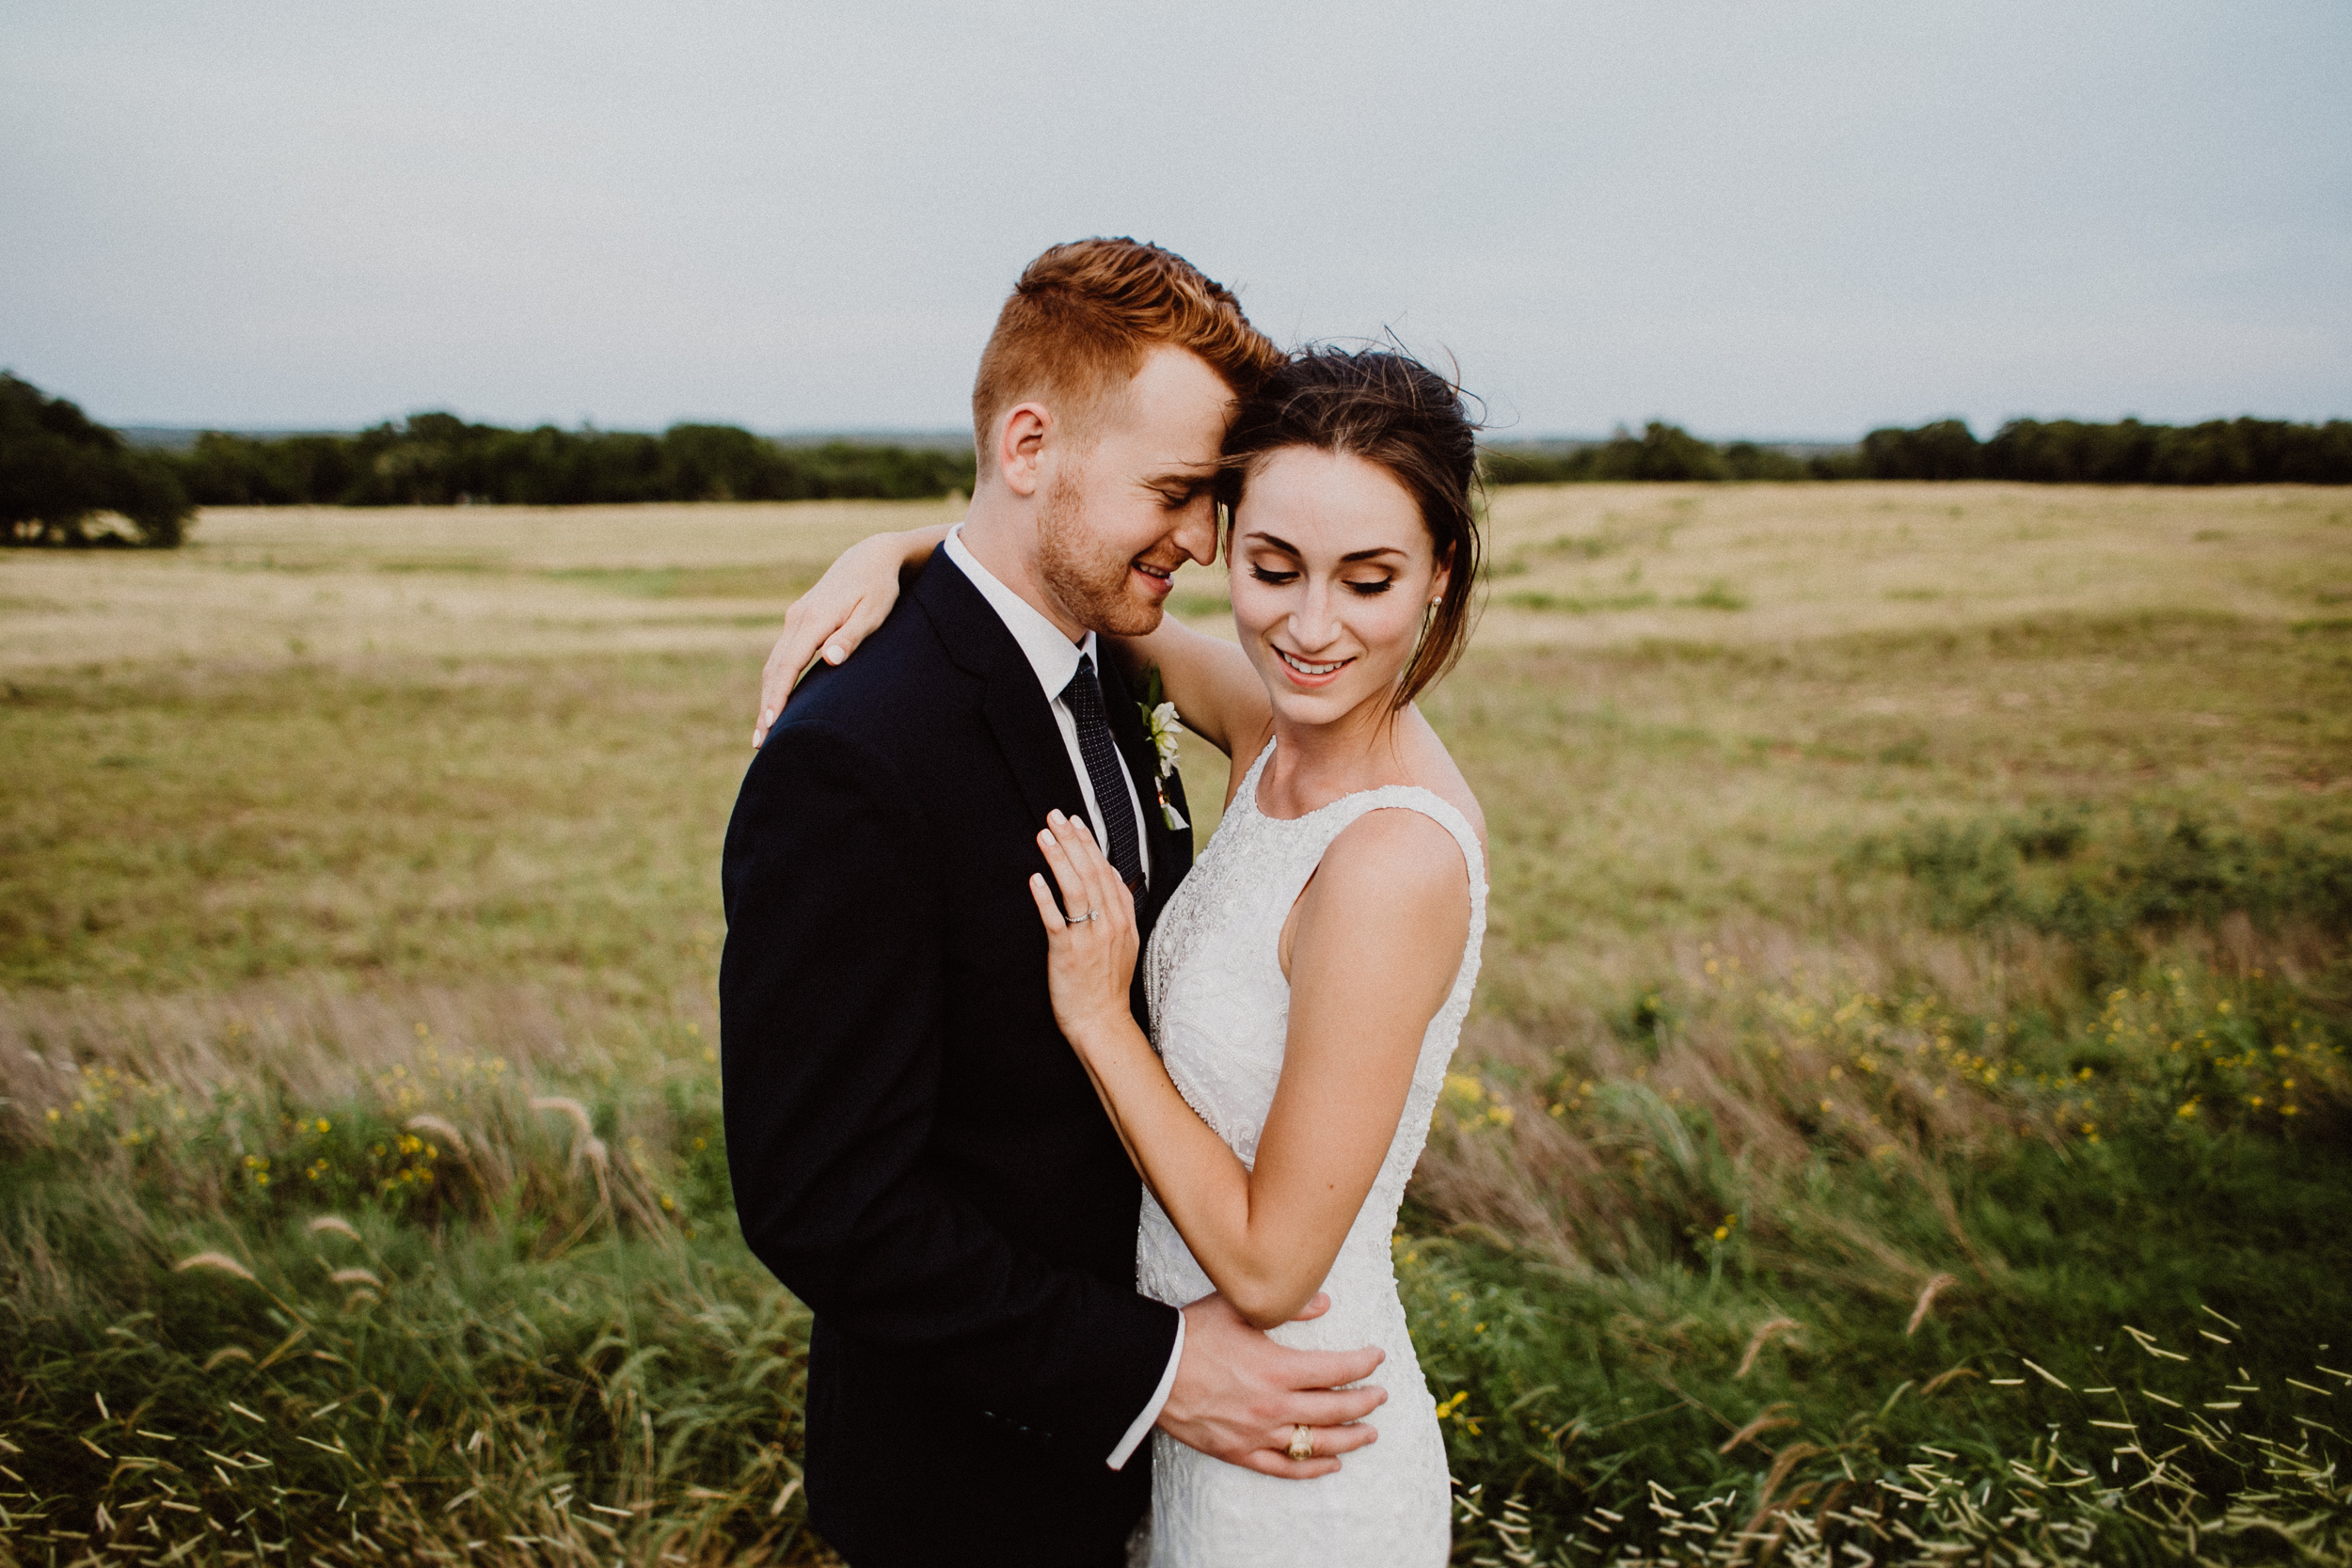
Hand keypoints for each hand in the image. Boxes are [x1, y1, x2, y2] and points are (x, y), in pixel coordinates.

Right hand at [752, 531, 915, 746]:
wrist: (870, 557)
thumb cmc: (878, 588)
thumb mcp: (873, 612)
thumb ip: (852, 636)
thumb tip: (830, 660)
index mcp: (814, 620)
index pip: (789, 665)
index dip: (779, 695)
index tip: (771, 722)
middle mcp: (797, 619)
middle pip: (774, 669)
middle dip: (766, 705)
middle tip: (760, 742)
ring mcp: (794, 620)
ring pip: (774, 664)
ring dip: (767, 696)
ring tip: (763, 732)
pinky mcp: (798, 622)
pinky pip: (781, 657)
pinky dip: (775, 681)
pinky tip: (775, 702)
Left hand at [1027, 812, 1139, 1051]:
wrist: (1101, 1021)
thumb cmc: (1107, 985)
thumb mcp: (1125, 944)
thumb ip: (1119, 911)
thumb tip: (1113, 880)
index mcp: (1122, 919)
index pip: (1106, 871)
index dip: (1090, 844)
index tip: (1075, 822)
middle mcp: (1109, 924)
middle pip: (1091, 873)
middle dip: (1072, 841)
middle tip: (1055, 816)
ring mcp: (1089, 938)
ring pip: (1075, 889)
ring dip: (1059, 859)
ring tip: (1043, 836)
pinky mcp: (1068, 953)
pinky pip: (1056, 920)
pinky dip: (1045, 898)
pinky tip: (1034, 879)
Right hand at [1158, 1292, 1387, 1478]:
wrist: (1150, 1372)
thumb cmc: (1192, 1334)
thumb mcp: (1238, 1309)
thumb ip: (1288, 1307)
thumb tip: (1325, 1303)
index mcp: (1278, 1369)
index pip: (1337, 1370)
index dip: (1363, 1363)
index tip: (1377, 1357)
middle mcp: (1274, 1406)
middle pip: (1336, 1410)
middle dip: (1365, 1402)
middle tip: (1382, 1396)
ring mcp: (1258, 1434)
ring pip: (1317, 1443)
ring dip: (1351, 1438)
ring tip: (1370, 1433)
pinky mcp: (1240, 1452)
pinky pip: (1285, 1468)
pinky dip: (1312, 1468)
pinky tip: (1332, 1463)